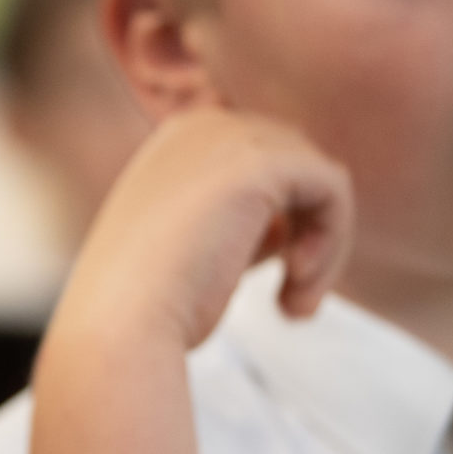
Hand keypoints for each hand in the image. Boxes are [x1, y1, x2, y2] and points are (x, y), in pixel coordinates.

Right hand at [56, 108, 355, 355]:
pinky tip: (297, 281)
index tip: (273, 283)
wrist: (119, 327)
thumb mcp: (194, 251)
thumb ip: (236, 225)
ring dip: (325, 244)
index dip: (283, 225)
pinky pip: (333, 187)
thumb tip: (289, 228)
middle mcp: (199, 126)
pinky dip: (333, 240)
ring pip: (320, 178)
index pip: (265, 164)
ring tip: (297, 303)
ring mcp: (227, 138)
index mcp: (175, 143)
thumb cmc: (149, 309)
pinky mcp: (260, 162)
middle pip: (298, 165)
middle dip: (308, 232)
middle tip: (292, 301)